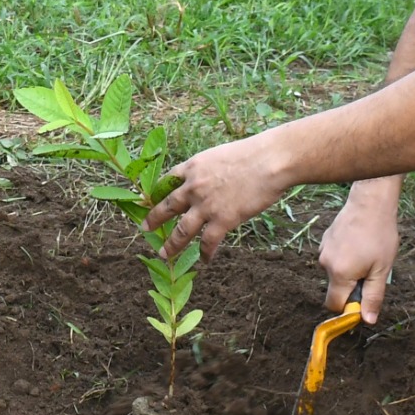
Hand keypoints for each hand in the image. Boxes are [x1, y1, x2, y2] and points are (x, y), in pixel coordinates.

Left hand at [148, 131, 291, 260]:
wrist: (269, 161)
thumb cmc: (252, 154)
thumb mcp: (219, 156)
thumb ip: (208, 171)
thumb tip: (210, 181)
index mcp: (192, 167)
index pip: (166, 182)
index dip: (157, 194)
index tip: (150, 202)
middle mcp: (193, 187)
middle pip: (167, 207)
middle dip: (154, 219)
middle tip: (145, 228)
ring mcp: (206, 205)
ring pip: (181, 231)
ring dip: (172, 244)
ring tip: (164, 253)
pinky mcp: (222, 220)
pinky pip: (208, 242)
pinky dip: (205, 253)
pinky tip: (205, 260)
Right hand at [317, 188, 401, 323]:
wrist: (370, 202)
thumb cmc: (379, 236)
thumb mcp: (381, 270)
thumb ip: (373, 297)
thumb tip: (367, 320)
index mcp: (339, 274)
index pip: (334, 304)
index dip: (348, 308)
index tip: (364, 299)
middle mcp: (325, 263)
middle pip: (336, 287)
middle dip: (352, 286)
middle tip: (371, 270)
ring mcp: (323, 249)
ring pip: (335, 271)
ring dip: (349, 270)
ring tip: (367, 253)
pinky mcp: (325, 239)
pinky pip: (334, 257)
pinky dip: (345, 257)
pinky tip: (359, 243)